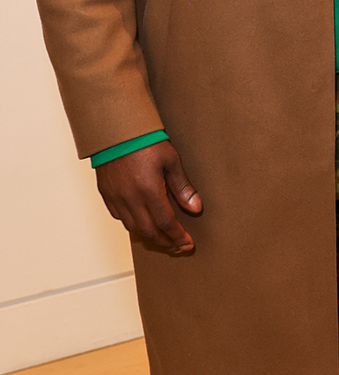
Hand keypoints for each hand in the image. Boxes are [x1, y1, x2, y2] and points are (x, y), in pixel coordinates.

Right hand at [96, 141, 201, 255]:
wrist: (115, 128)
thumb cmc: (144, 140)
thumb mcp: (171, 160)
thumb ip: (183, 187)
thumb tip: (195, 208)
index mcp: (149, 191)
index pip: (166, 224)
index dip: (178, 237)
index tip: (188, 244)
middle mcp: (130, 199)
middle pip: (149, 232)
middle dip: (166, 242)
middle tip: (178, 245)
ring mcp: (116, 198)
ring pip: (133, 228)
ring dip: (150, 236)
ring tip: (163, 238)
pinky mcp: (106, 194)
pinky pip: (119, 217)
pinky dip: (133, 225)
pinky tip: (143, 222)